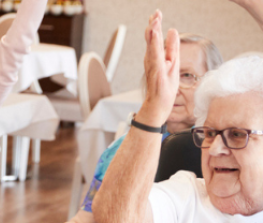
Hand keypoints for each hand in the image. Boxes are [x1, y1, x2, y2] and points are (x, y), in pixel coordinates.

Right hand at [136, 11, 179, 126]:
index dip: (156, 25)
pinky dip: (155, 47)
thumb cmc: (164, 88)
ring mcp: (153, 67)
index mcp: (156, 57)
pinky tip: (155, 39)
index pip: (155, 38)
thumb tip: (172, 31)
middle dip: (154, 26)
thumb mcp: (173, 63)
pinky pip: (155, 57)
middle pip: (152, 40)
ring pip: (152, 47)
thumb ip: (172, 47)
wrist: (158, 106)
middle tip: (156, 13)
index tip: (157, 13)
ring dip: (153, 33)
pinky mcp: (156, 72)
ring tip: (155, 21)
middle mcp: (152, 61)